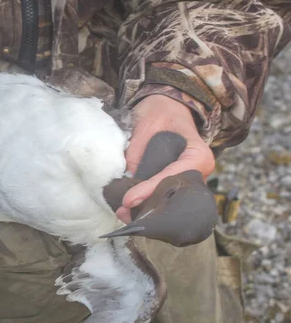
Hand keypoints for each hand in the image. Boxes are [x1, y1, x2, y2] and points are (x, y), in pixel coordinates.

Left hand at [116, 95, 214, 222]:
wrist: (165, 108)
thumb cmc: (160, 113)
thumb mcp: (146, 127)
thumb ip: (137, 154)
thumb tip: (126, 181)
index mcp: (198, 155)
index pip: (173, 177)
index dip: (150, 190)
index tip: (129, 200)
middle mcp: (199, 173)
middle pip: (175, 197)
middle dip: (149, 208)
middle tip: (123, 213)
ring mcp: (189, 182)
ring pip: (171, 203)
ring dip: (147, 211)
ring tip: (123, 214)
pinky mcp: (178, 185)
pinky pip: (166, 200)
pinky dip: (148, 206)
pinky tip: (129, 211)